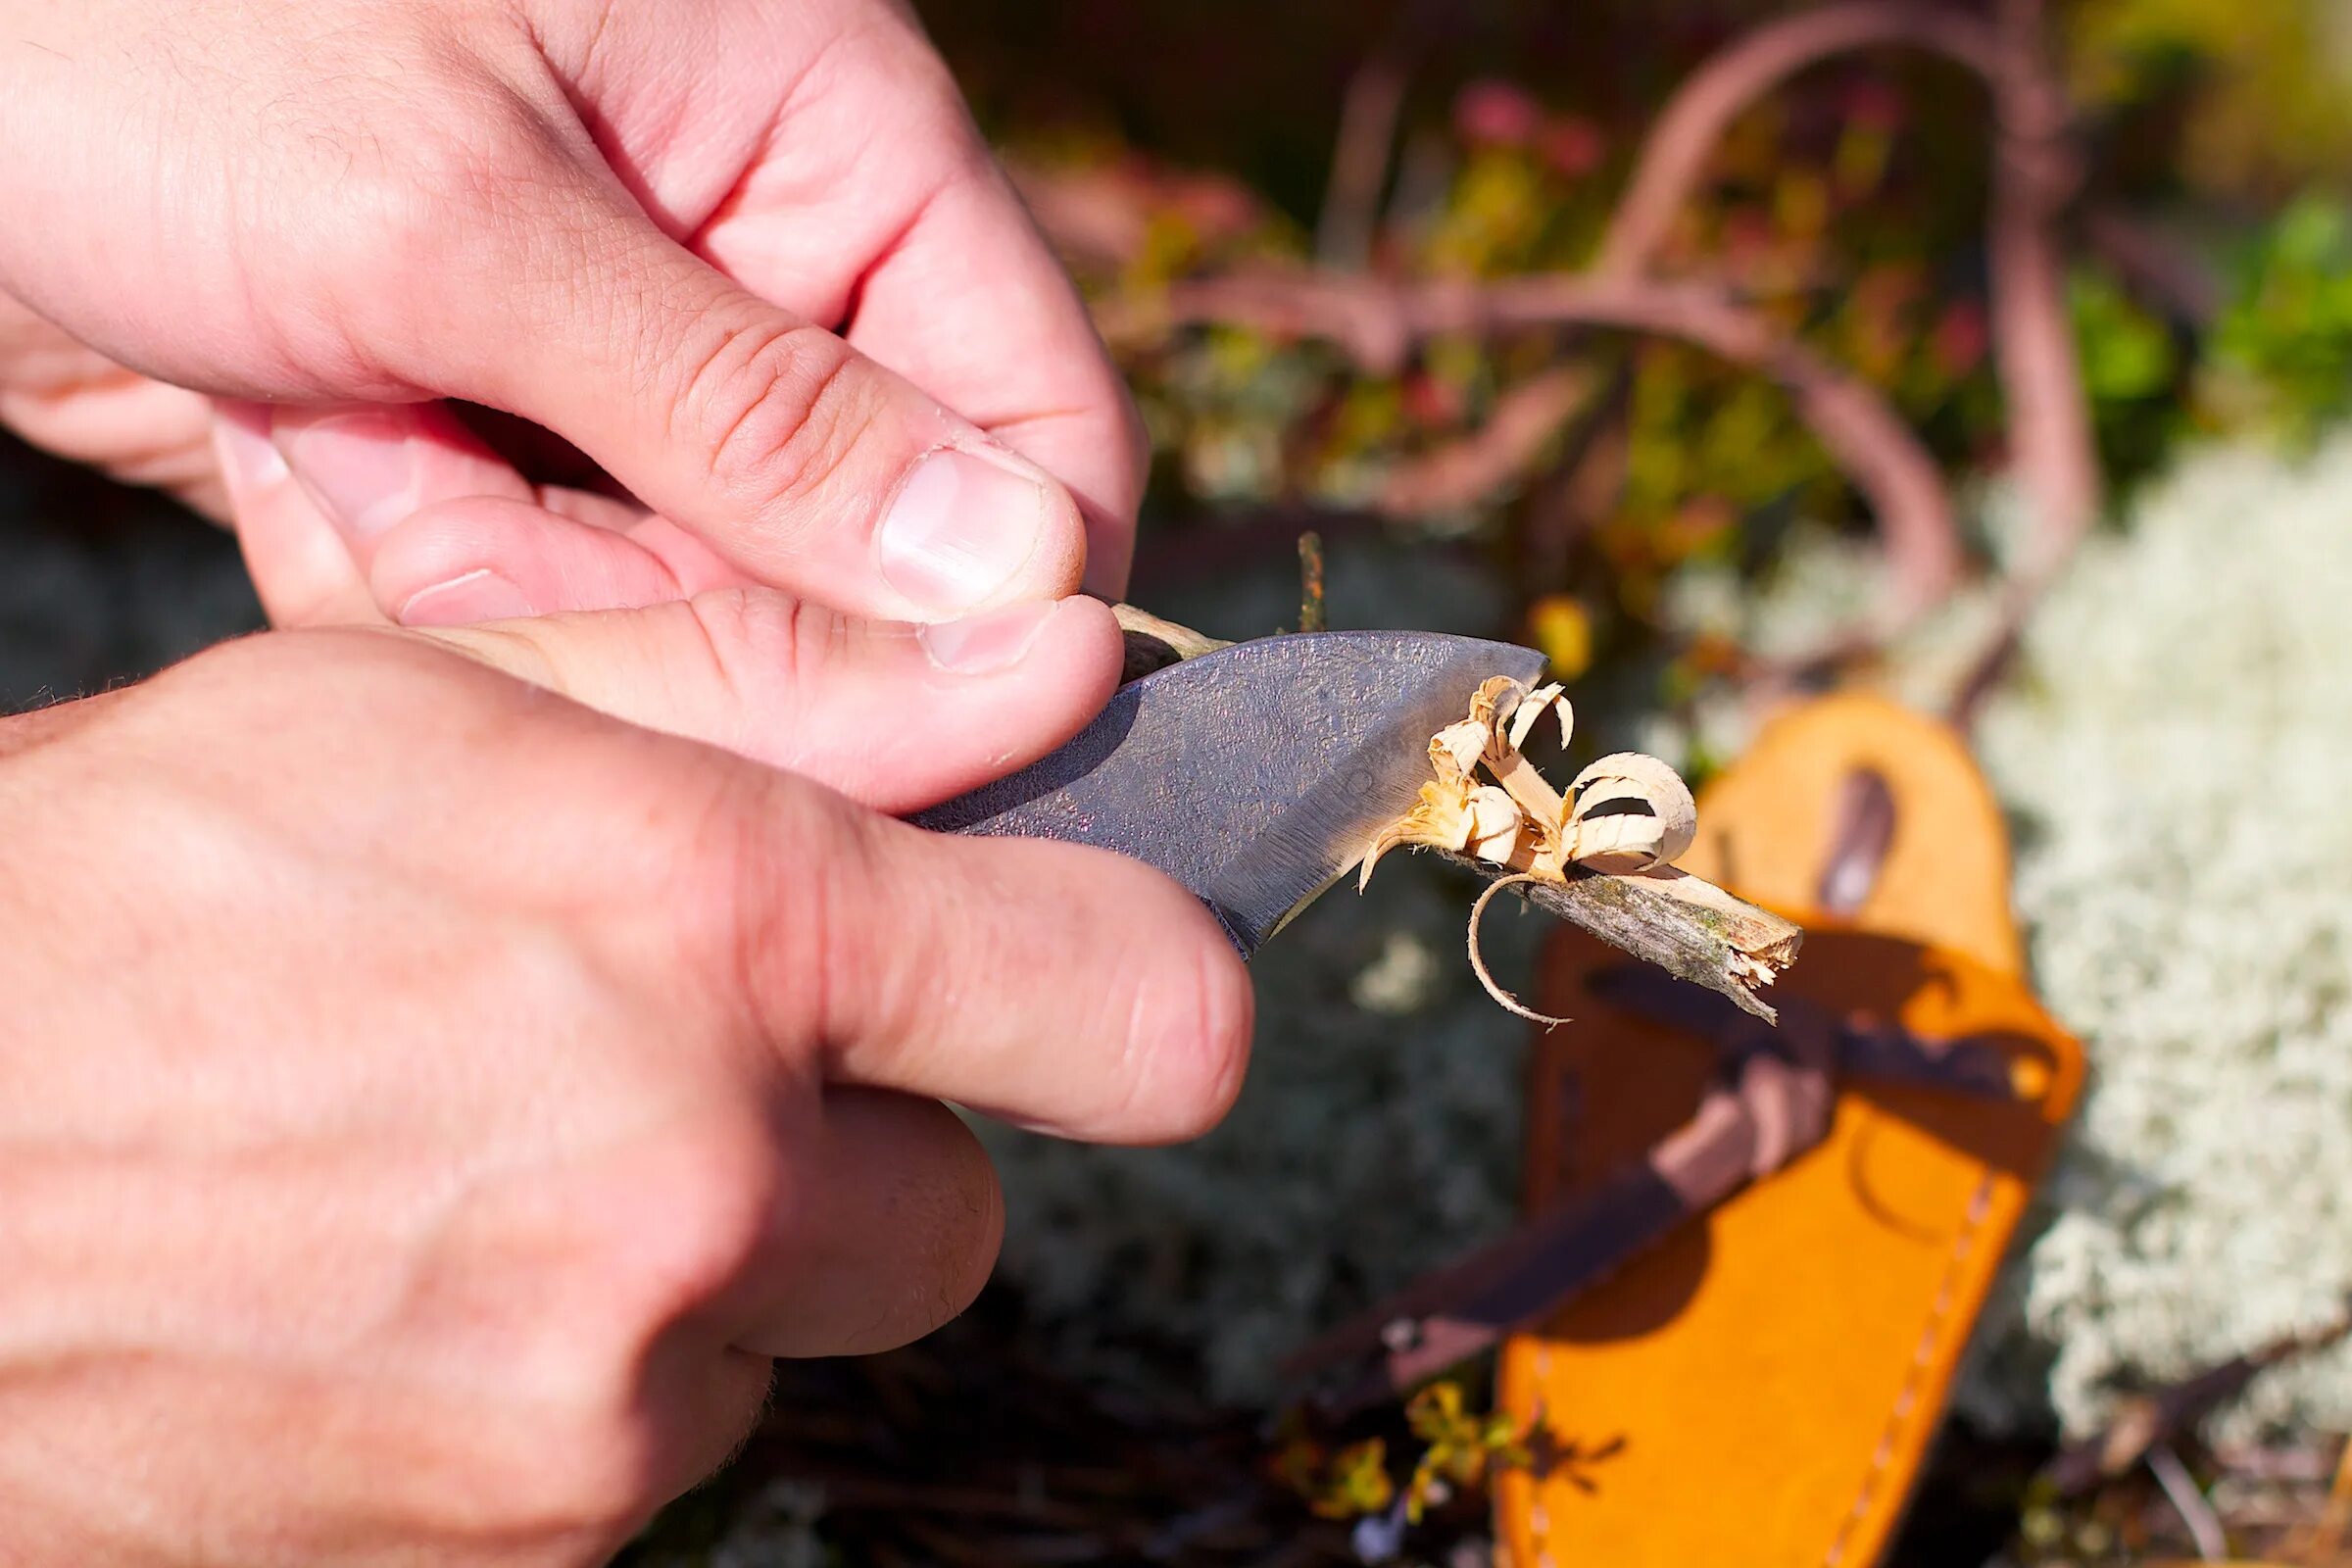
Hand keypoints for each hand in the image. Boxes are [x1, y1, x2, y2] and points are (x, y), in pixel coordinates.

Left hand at [0, 0, 1142, 629]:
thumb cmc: (146, 18)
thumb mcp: (457, 209)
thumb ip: (753, 414)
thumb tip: (1023, 579)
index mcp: (826, 137)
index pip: (1038, 422)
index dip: (985, 598)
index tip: (875, 712)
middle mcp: (755, 271)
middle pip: (851, 569)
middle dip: (654, 591)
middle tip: (452, 500)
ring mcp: (620, 376)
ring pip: (676, 614)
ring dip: (491, 577)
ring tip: (335, 422)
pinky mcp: (495, 451)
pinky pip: (530, 614)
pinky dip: (399, 570)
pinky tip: (288, 433)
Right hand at [0, 601, 1249, 1565]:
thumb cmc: (108, 898)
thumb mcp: (413, 706)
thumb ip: (766, 699)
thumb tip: (1055, 673)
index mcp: (707, 923)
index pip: (1137, 1003)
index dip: (1145, 987)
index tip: (1099, 974)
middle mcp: (697, 1184)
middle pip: (961, 1206)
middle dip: (856, 1144)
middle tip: (674, 1070)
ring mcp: (609, 1406)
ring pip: (798, 1334)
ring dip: (707, 1268)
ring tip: (479, 1172)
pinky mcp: (525, 1554)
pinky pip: (660, 1455)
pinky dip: (583, 1382)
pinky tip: (411, 1287)